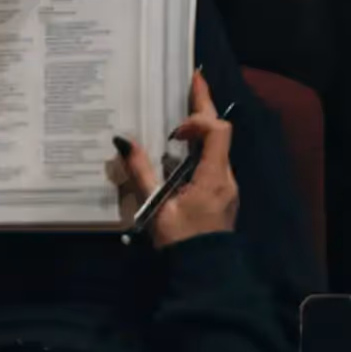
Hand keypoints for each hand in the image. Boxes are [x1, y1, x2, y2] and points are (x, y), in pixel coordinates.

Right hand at [110, 69, 238, 248]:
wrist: (206, 273)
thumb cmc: (183, 241)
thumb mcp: (157, 206)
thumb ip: (141, 172)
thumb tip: (124, 142)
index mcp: (215, 177)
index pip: (217, 131)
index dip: (197, 119)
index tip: (173, 129)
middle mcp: (226, 177)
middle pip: (220, 133)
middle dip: (205, 105)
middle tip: (194, 78)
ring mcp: (226, 186)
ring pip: (218, 147)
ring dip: (201, 128)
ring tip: (183, 107)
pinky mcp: (220, 194)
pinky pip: (213, 161)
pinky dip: (200, 147)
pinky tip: (182, 146)